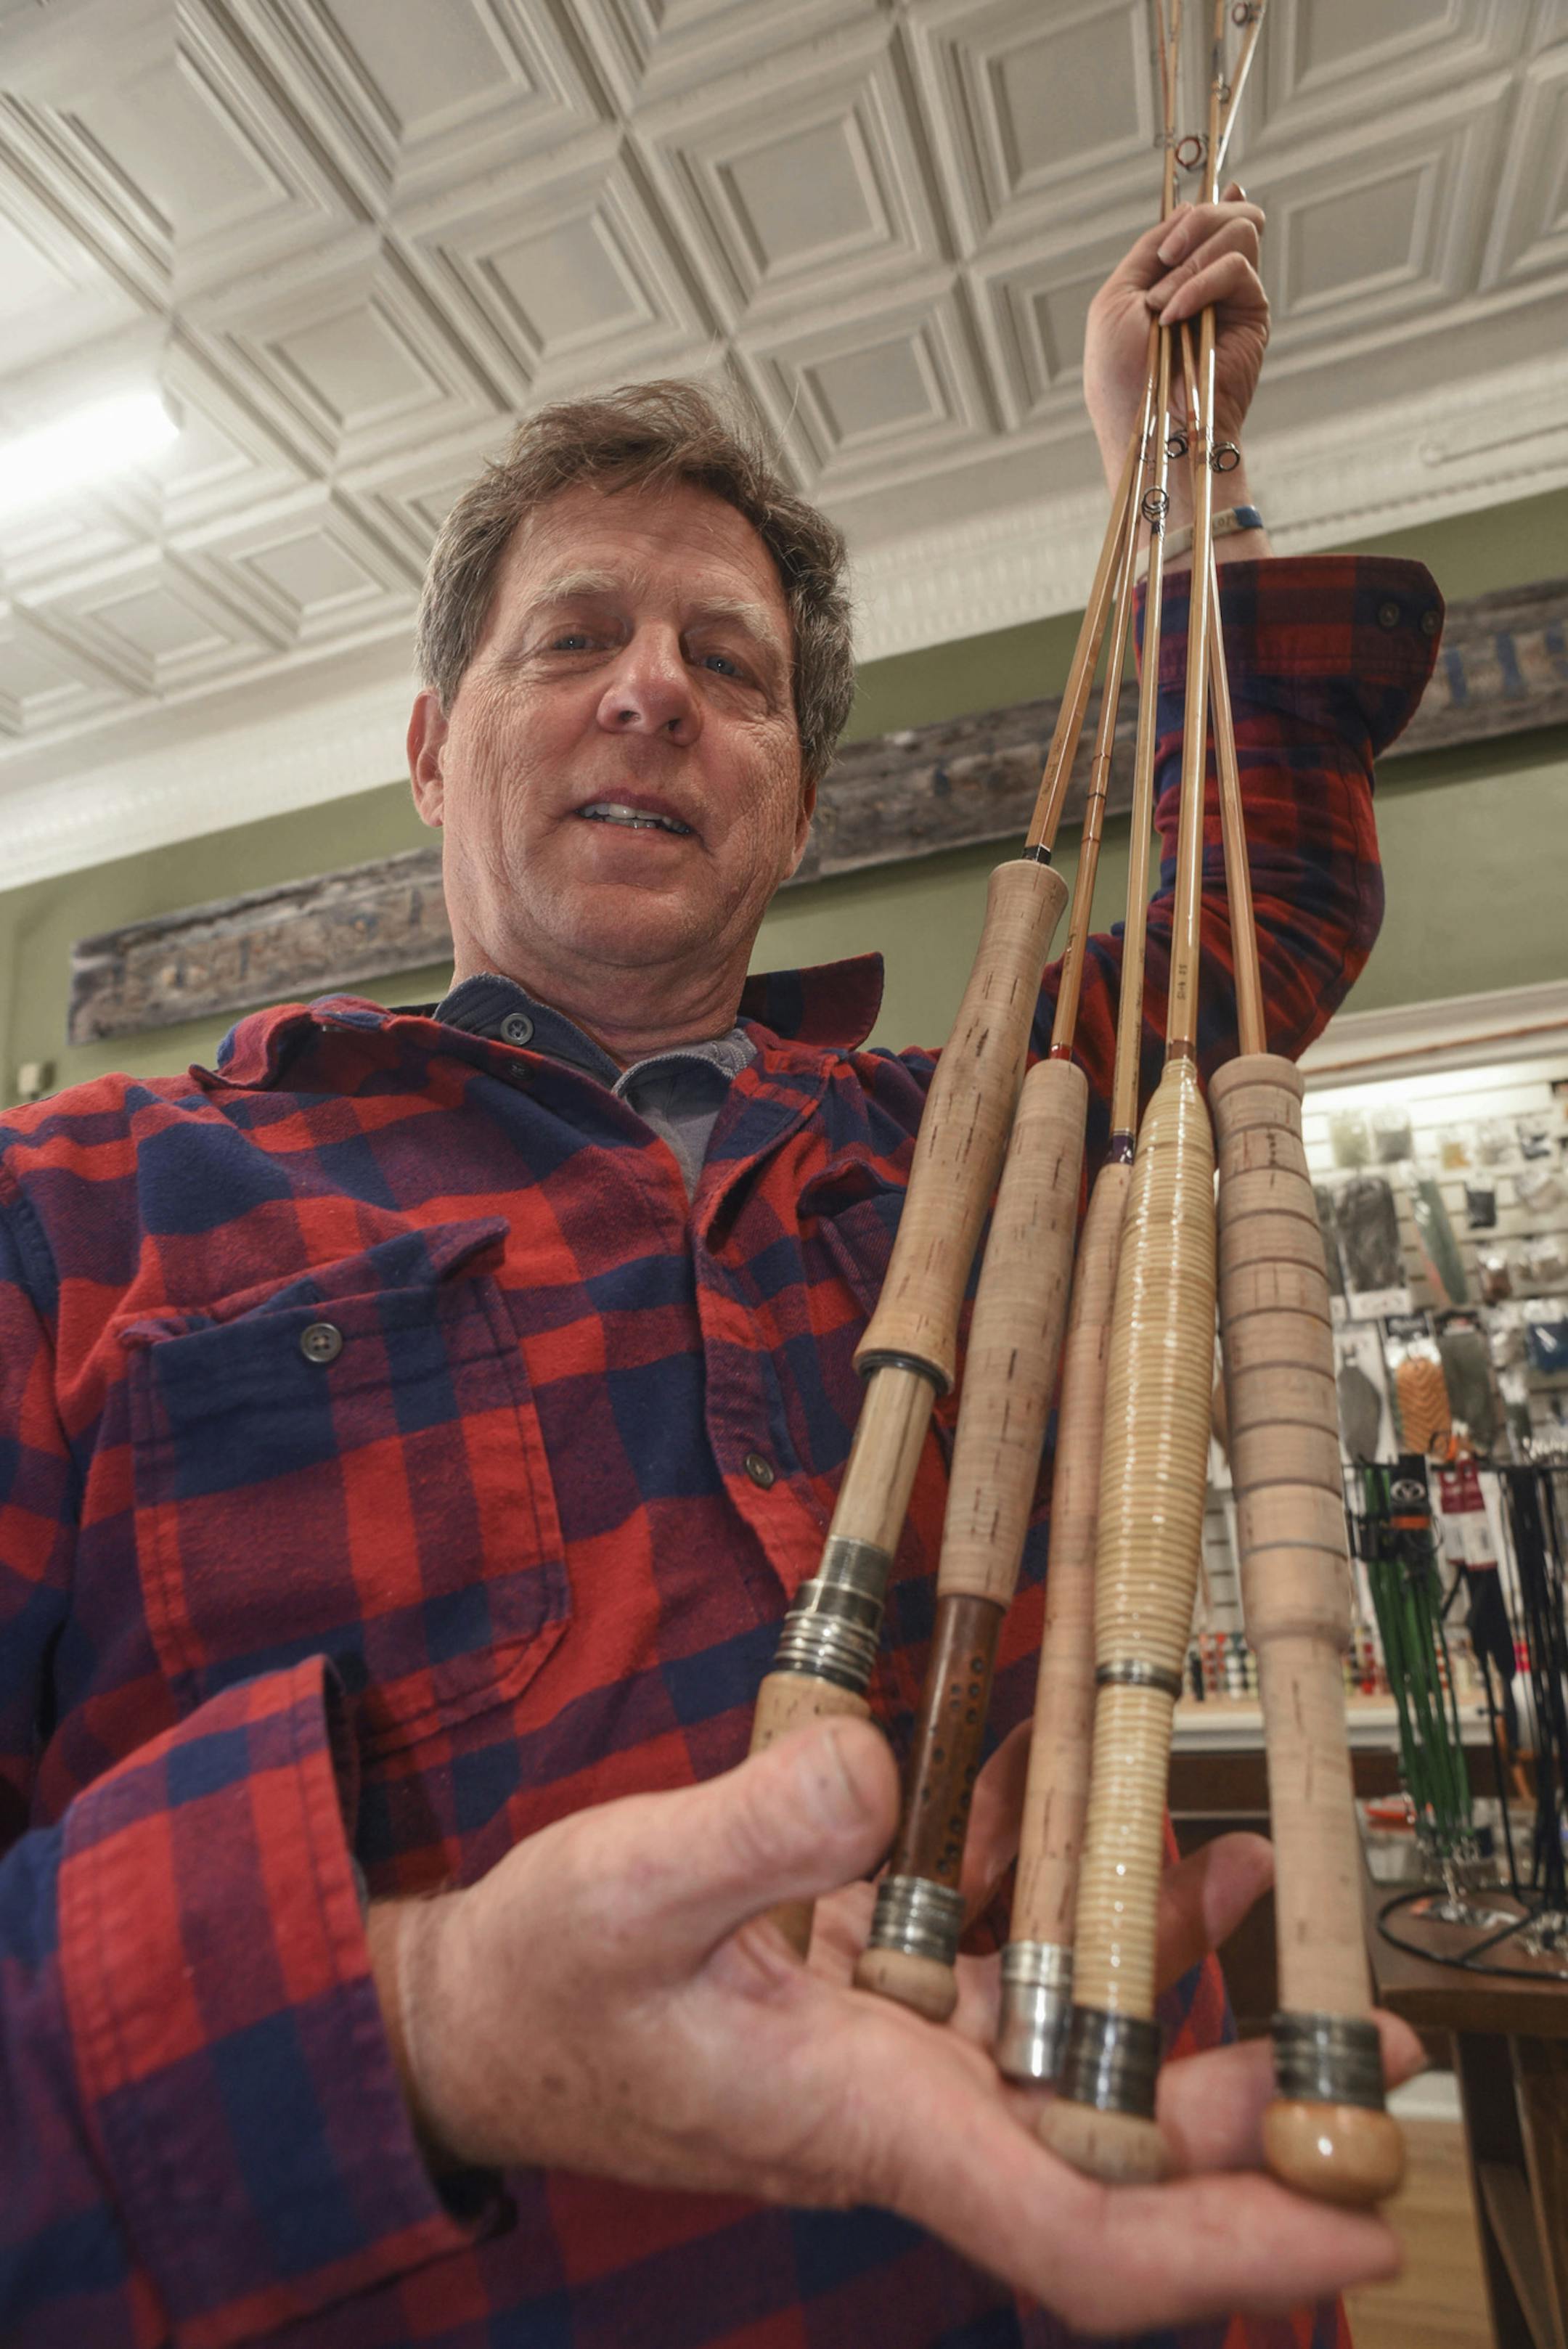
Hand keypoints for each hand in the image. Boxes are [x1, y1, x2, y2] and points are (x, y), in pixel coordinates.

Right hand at [370, 1719, 1417, 2335]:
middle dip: (1252, 2100)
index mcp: (868, 2117)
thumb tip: (883, 1776)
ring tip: (1249, 1866)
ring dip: (1166, 1963)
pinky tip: (1076, 1793)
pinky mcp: (866, 2001)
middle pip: (1116, 2137)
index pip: (1077, 2232)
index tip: (1342, 2218)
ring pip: (1065, 2036)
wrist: (476, 2020)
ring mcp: (892, 2056)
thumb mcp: (626, 1888)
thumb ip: (753, 1833)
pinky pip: (991, 1956)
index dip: (1221, 2240)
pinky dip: (1045, 1884)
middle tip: (1370, 2034)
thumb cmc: (540, 1983)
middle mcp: (904, 2105)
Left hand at [1084, 189, 1268, 502]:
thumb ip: (1149, 248)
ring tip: (1165, 305)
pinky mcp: (1252, 314)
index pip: (1199, 218)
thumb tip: (1189, 208)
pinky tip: (1177, 315)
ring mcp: (1233, 297)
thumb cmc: (1121, 376)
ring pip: (1240, 229)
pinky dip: (1201, 283)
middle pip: (1227, 211)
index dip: (1192, 210)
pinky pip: (1237, 267)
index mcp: (1175, 276)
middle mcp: (1208, 281)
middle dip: (1193, 223)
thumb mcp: (1116, 299)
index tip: (1168, 234)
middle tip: (1165, 260)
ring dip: (1193, 260)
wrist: (1146, 425)